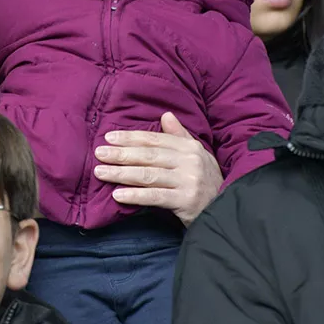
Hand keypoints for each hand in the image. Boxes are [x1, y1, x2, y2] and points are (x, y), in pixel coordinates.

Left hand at [93, 112, 221, 226]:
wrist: (224, 208)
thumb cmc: (206, 180)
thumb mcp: (197, 155)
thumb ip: (179, 136)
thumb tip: (166, 114)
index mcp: (189, 147)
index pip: (154, 140)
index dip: (131, 138)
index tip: (109, 137)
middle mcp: (190, 161)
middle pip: (149, 156)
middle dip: (121, 154)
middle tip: (99, 154)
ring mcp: (188, 181)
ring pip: (148, 175)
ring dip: (121, 173)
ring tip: (101, 172)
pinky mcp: (186, 201)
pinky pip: (155, 197)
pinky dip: (135, 196)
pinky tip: (117, 195)